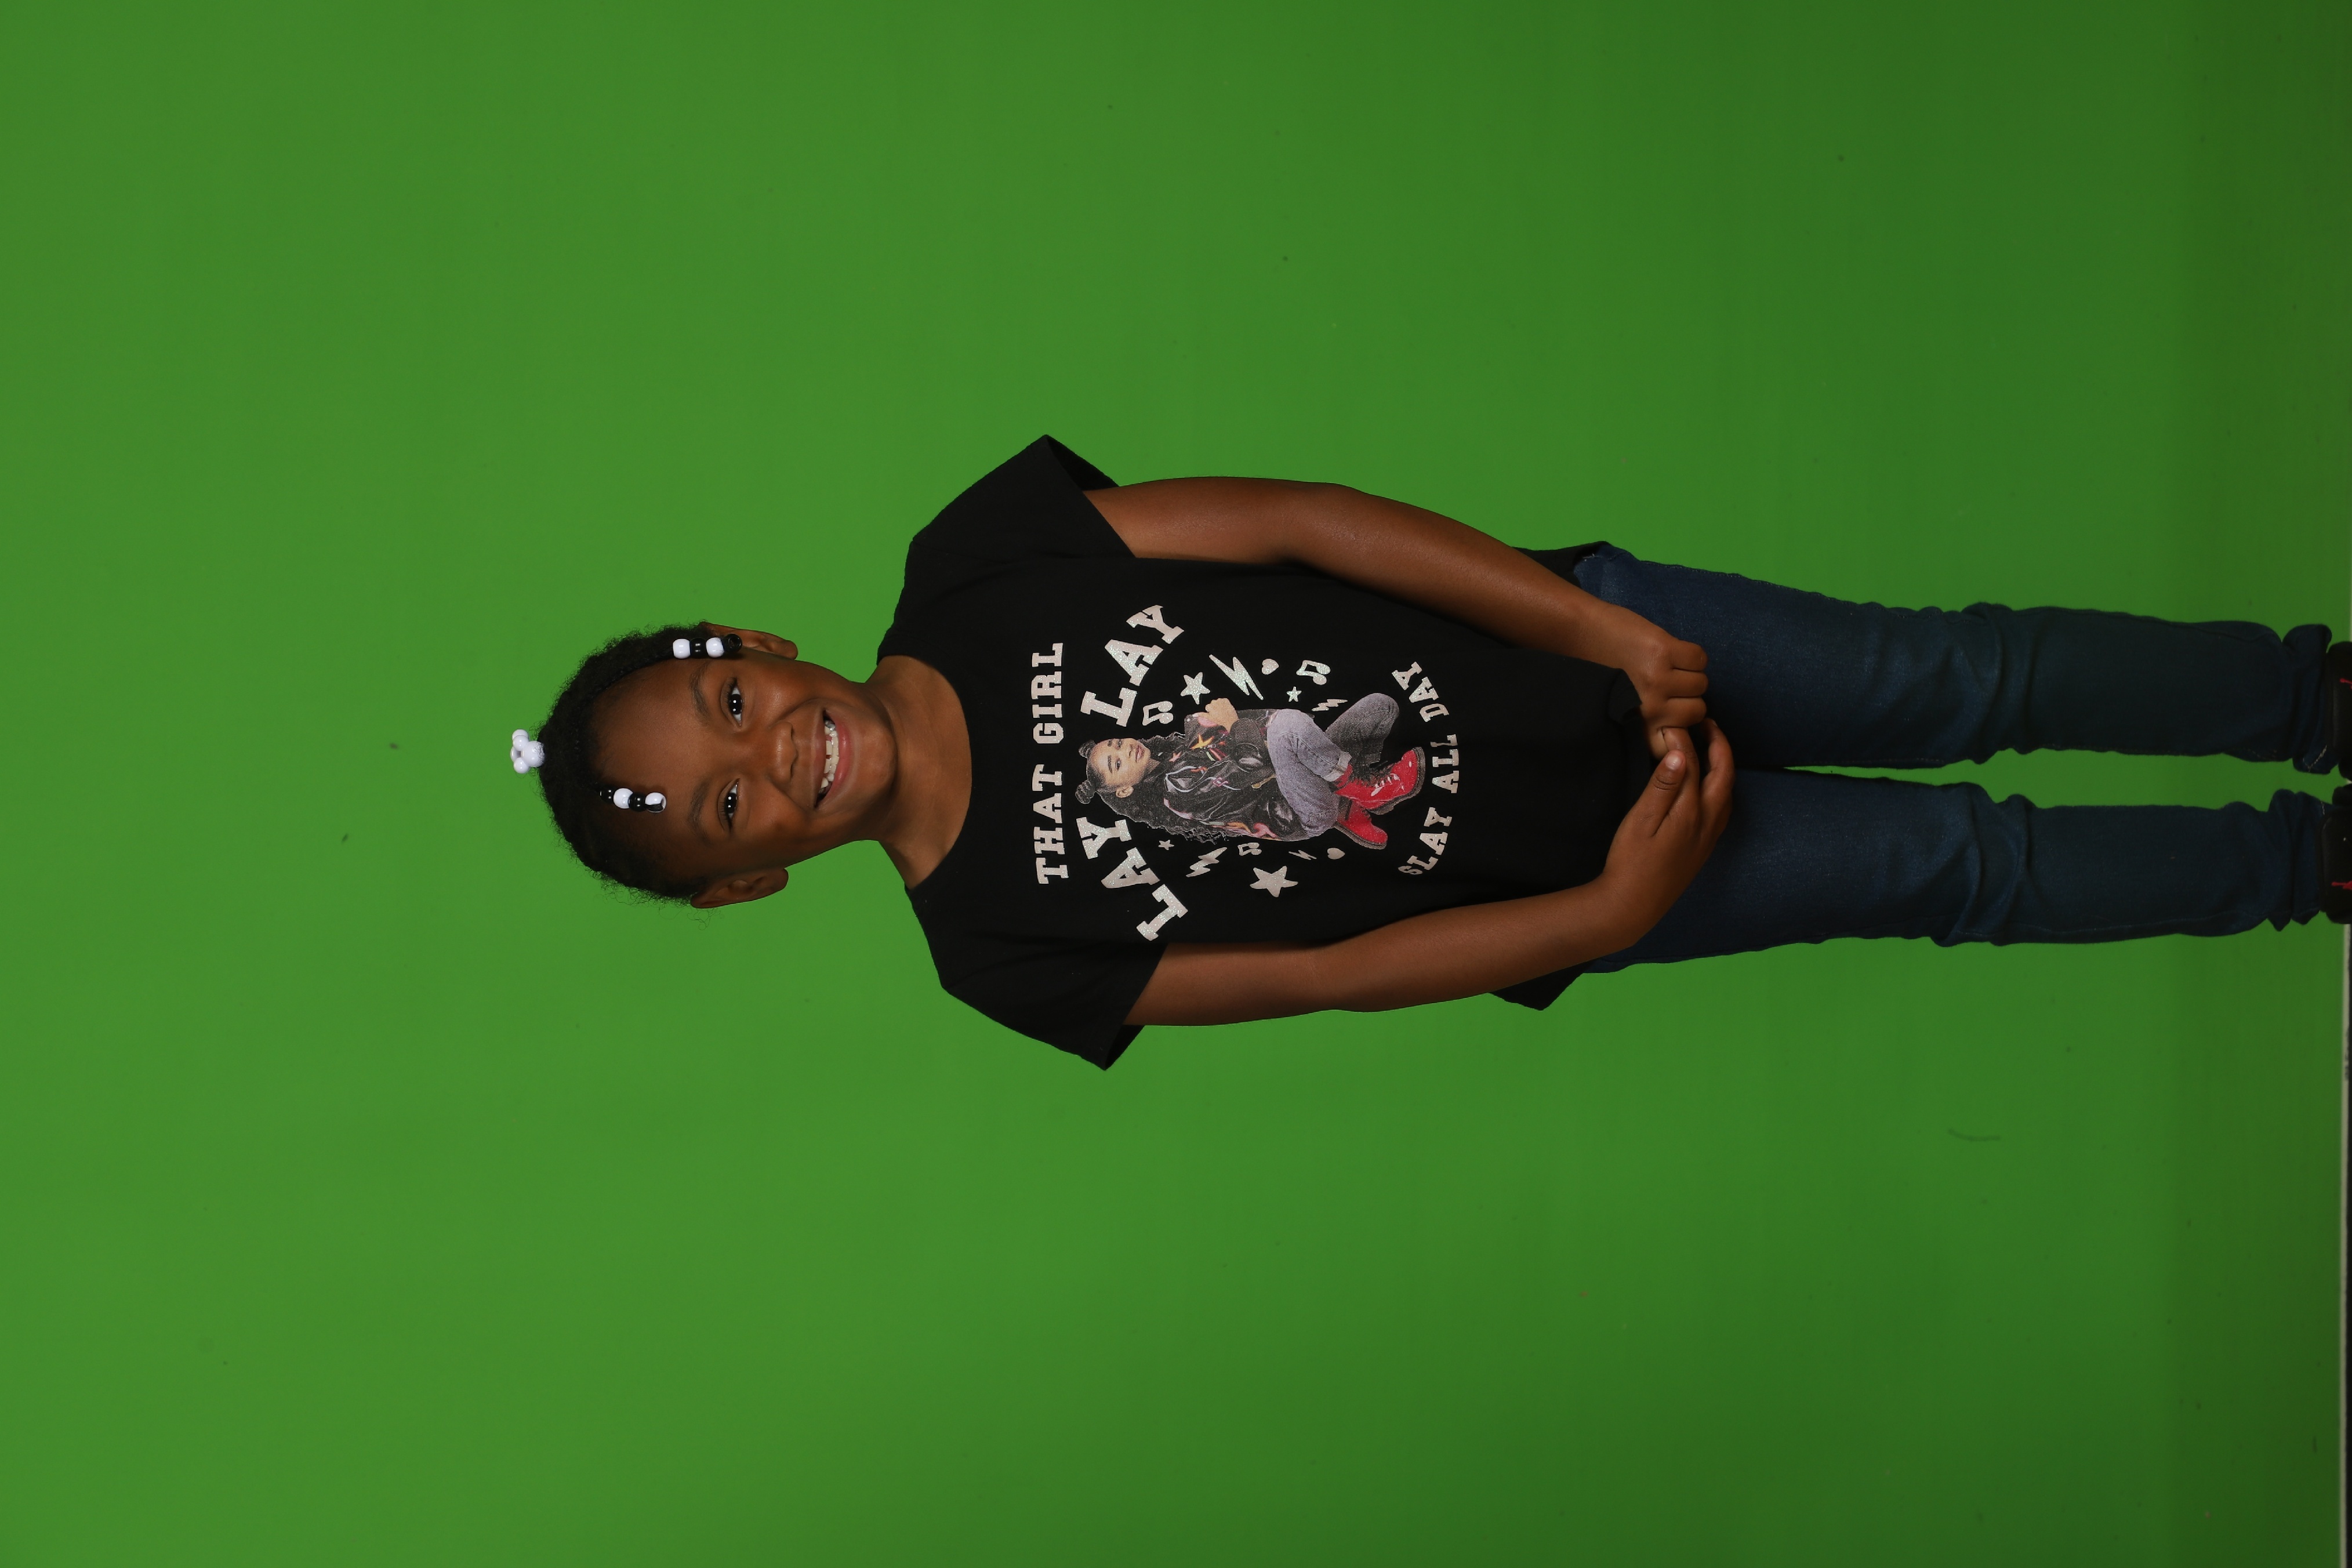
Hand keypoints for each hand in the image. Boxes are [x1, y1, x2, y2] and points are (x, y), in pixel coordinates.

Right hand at [1199, 697, 1238, 728]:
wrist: (1230, 720)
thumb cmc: (1220, 720)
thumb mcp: (1209, 718)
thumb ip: (1201, 715)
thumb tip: (1194, 714)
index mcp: (1209, 706)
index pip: (1208, 707)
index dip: (1211, 711)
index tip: (1214, 714)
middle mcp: (1214, 702)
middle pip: (1212, 703)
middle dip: (1214, 707)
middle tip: (1218, 713)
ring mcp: (1220, 700)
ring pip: (1217, 701)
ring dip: (1219, 705)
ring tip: (1222, 711)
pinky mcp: (1225, 700)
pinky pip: (1223, 700)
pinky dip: (1224, 703)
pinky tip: (1225, 708)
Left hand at [1590, 605, 1709, 756]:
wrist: (1577, 632)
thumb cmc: (1597, 670)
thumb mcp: (1618, 708)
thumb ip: (1646, 719)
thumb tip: (1680, 725)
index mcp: (1637, 724)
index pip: (1676, 745)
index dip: (1680, 729)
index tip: (1675, 717)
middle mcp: (1650, 706)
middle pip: (1697, 710)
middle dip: (1688, 698)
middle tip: (1670, 684)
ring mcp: (1658, 678)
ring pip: (1701, 684)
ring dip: (1690, 674)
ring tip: (1669, 666)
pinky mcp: (1664, 650)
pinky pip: (1699, 659)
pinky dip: (1692, 655)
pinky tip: (1672, 651)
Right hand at [1595, 720, 1734, 941]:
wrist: (1632, 906)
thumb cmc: (1630, 863)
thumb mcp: (1641, 821)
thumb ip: (1662, 786)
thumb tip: (1678, 752)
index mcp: (1691, 812)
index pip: (1692, 764)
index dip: (1683, 740)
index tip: (1669, 724)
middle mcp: (1707, 823)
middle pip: (1723, 775)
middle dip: (1719, 745)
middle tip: (1708, 724)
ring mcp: (1707, 837)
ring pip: (1727, 793)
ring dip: (1724, 766)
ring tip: (1712, 748)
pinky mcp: (1702, 849)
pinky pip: (1722, 809)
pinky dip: (1721, 788)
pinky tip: (1709, 788)